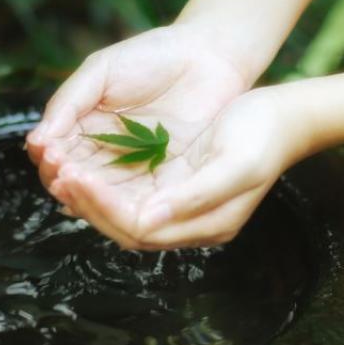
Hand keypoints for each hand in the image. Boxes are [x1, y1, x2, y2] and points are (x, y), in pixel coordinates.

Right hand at [25, 22, 252, 194]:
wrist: (210, 57)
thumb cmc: (154, 55)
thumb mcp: (102, 70)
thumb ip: (68, 102)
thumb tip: (37, 140)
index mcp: (83, 130)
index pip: (55, 156)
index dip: (49, 159)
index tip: (49, 153)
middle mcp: (104, 156)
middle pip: (74, 183)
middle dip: (64, 181)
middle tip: (63, 174)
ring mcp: (134, 171)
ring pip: (102, 198)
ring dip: (88, 197)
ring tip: (81, 184)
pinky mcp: (164, 182)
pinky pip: (138, 202)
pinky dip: (123, 204)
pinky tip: (114, 198)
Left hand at [51, 88, 305, 249]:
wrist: (286, 115)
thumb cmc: (264, 135)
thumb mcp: (236, 165)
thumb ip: (195, 196)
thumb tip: (147, 219)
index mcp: (206, 224)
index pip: (139, 229)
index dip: (103, 207)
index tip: (76, 177)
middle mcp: (189, 223)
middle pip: (124, 227)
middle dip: (88, 202)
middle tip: (57, 172)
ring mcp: (180, 206)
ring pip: (122, 211)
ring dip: (90, 194)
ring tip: (61, 168)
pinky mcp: (174, 186)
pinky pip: (129, 193)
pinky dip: (103, 182)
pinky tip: (82, 164)